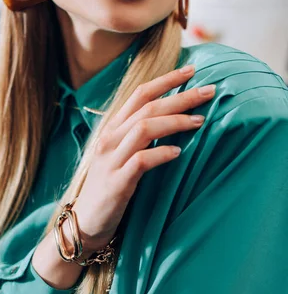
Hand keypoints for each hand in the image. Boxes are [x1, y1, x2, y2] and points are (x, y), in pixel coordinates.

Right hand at [72, 65, 215, 251]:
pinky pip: (141, 160)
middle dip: (180, 96)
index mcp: (112, 130)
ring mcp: (111, 160)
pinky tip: (178, 153)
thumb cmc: (108, 189)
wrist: (85, 223)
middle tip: (209, 91)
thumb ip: (139, 139)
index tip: (191, 70)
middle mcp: (110, 140)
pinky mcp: (116, 183)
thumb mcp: (121, 158)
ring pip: (144, 128)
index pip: (139, 95)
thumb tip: (174, 122)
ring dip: (175, 121)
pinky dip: (161, 153)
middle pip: (147, 107)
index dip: (166, 80)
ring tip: (199, 121)